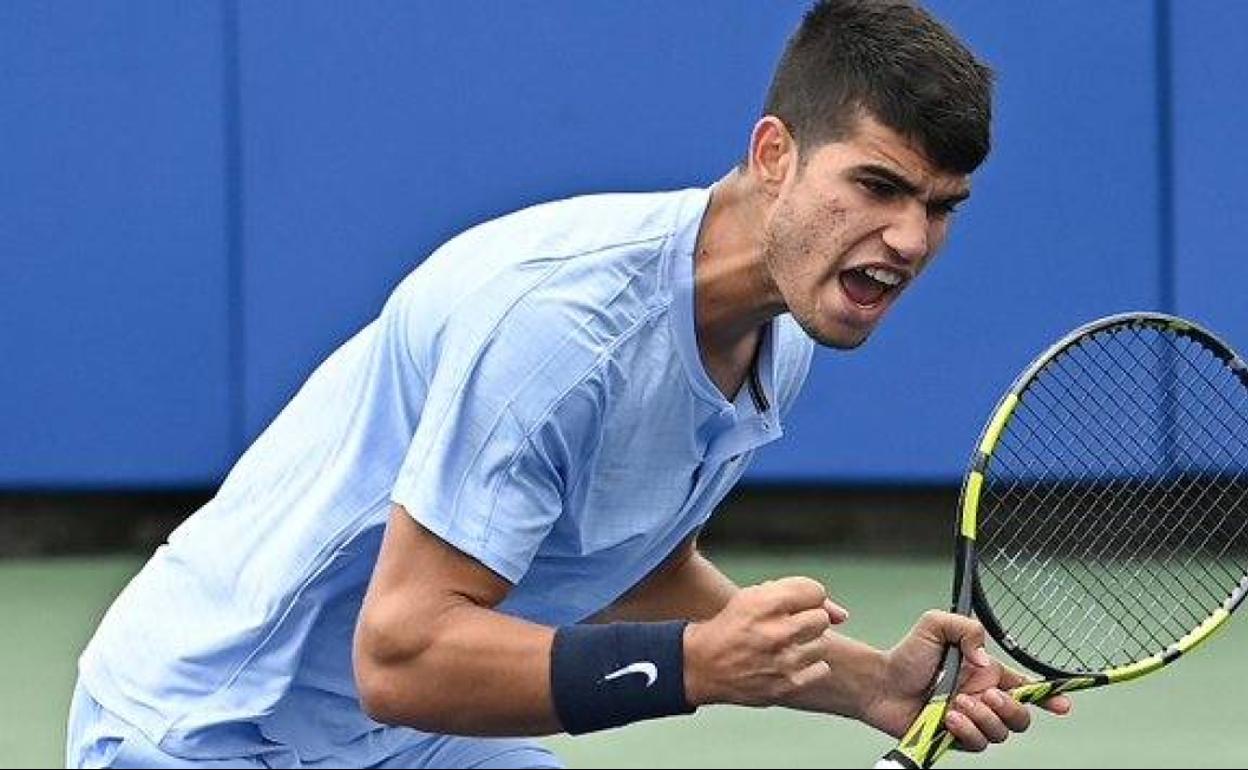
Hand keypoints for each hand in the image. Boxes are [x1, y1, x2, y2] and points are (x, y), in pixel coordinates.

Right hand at [682, 577, 847, 706]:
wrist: (703, 665)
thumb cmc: (733, 626)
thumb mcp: (754, 597)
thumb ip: (800, 596)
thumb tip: (843, 616)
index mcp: (765, 603)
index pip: (815, 591)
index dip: (806, 597)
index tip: (792, 606)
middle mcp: (776, 631)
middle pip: (821, 618)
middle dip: (807, 620)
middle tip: (787, 628)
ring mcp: (783, 660)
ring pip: (822, 643)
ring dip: (807, 643)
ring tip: (784, 646)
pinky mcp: (788, 684)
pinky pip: (821, 668)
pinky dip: (808, 666)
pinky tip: (786, 663)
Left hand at [863, 610, 1072, 751]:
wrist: (880, 683)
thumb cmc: (907, 656)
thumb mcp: (935, 626)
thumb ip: (966, 630)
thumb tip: (985, 660)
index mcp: (985, 674)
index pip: (1025, 687)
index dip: (1048, 696)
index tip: (1063, 704)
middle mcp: (982, 700)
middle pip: (1021, 717)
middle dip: (1010, 708)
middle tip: (985, 694)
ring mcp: (971, 722)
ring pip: (1001, 732)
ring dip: (983, 717)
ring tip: (956, 703)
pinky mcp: (956, 739)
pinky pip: (978, 744)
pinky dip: (966, 730)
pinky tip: (948, 718)